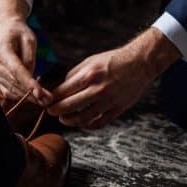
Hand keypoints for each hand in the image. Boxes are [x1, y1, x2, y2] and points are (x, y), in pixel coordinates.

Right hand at [0, 0, 51, 105]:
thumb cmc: (18, 32)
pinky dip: (20, 95)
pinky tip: (33, 96)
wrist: (4, 27)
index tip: (40, 93)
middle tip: (48, 100)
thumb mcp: (29, 39)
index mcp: (0, 49)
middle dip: (31, 93)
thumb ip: (30, 58)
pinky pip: (6, 90)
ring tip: (44, 100)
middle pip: (13, 82)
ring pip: (10, 89)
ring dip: (26, 97)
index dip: (28, 82)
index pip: (15, 69)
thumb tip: (30, 79)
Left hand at [48, 27, 179, 128]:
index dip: (52, 99)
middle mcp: (97, 89)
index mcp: (88, 75)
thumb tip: (60, 87)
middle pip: (69, 106)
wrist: (139, 62)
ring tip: (64, 119)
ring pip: (83, 118)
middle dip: (56, 111)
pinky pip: (100, 122)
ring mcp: (108, 100)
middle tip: (51, 112)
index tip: (47, 101)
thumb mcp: (90, 61)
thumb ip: (74, 74)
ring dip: (70, 120)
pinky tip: (83, 123)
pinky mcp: (118, 108)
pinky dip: (88, 125)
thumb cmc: (112, 60)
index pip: (63, 92)